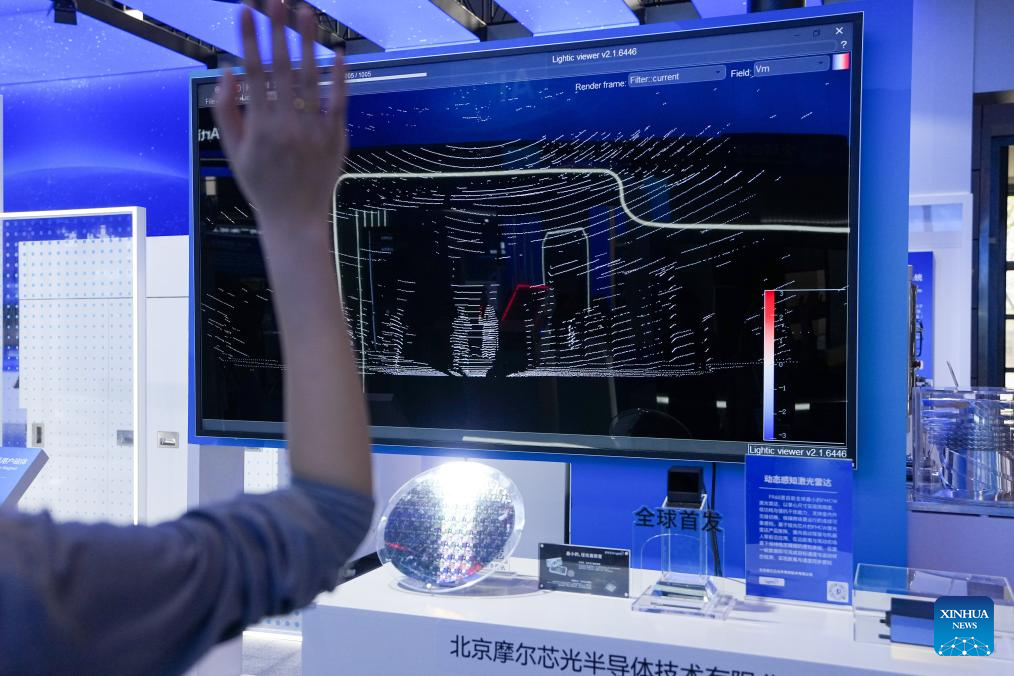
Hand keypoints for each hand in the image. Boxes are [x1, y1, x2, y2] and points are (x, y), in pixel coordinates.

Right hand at [213, 0, 346, 237]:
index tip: (246, 11)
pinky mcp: (336, 138)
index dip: (249, 39)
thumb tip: (227, 72)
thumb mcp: (234, 151)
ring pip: (311, 78)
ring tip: (306, 12)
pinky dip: (339, 77)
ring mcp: (314, 131)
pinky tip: (338, 53)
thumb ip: (227, 111)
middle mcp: (287, 125)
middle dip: (277, 31)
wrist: (295, 219)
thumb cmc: (261, 185)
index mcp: (260, 126)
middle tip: (276, 0)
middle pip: (281, 68)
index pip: (253, 72)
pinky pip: (338, 102)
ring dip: (308, 43)